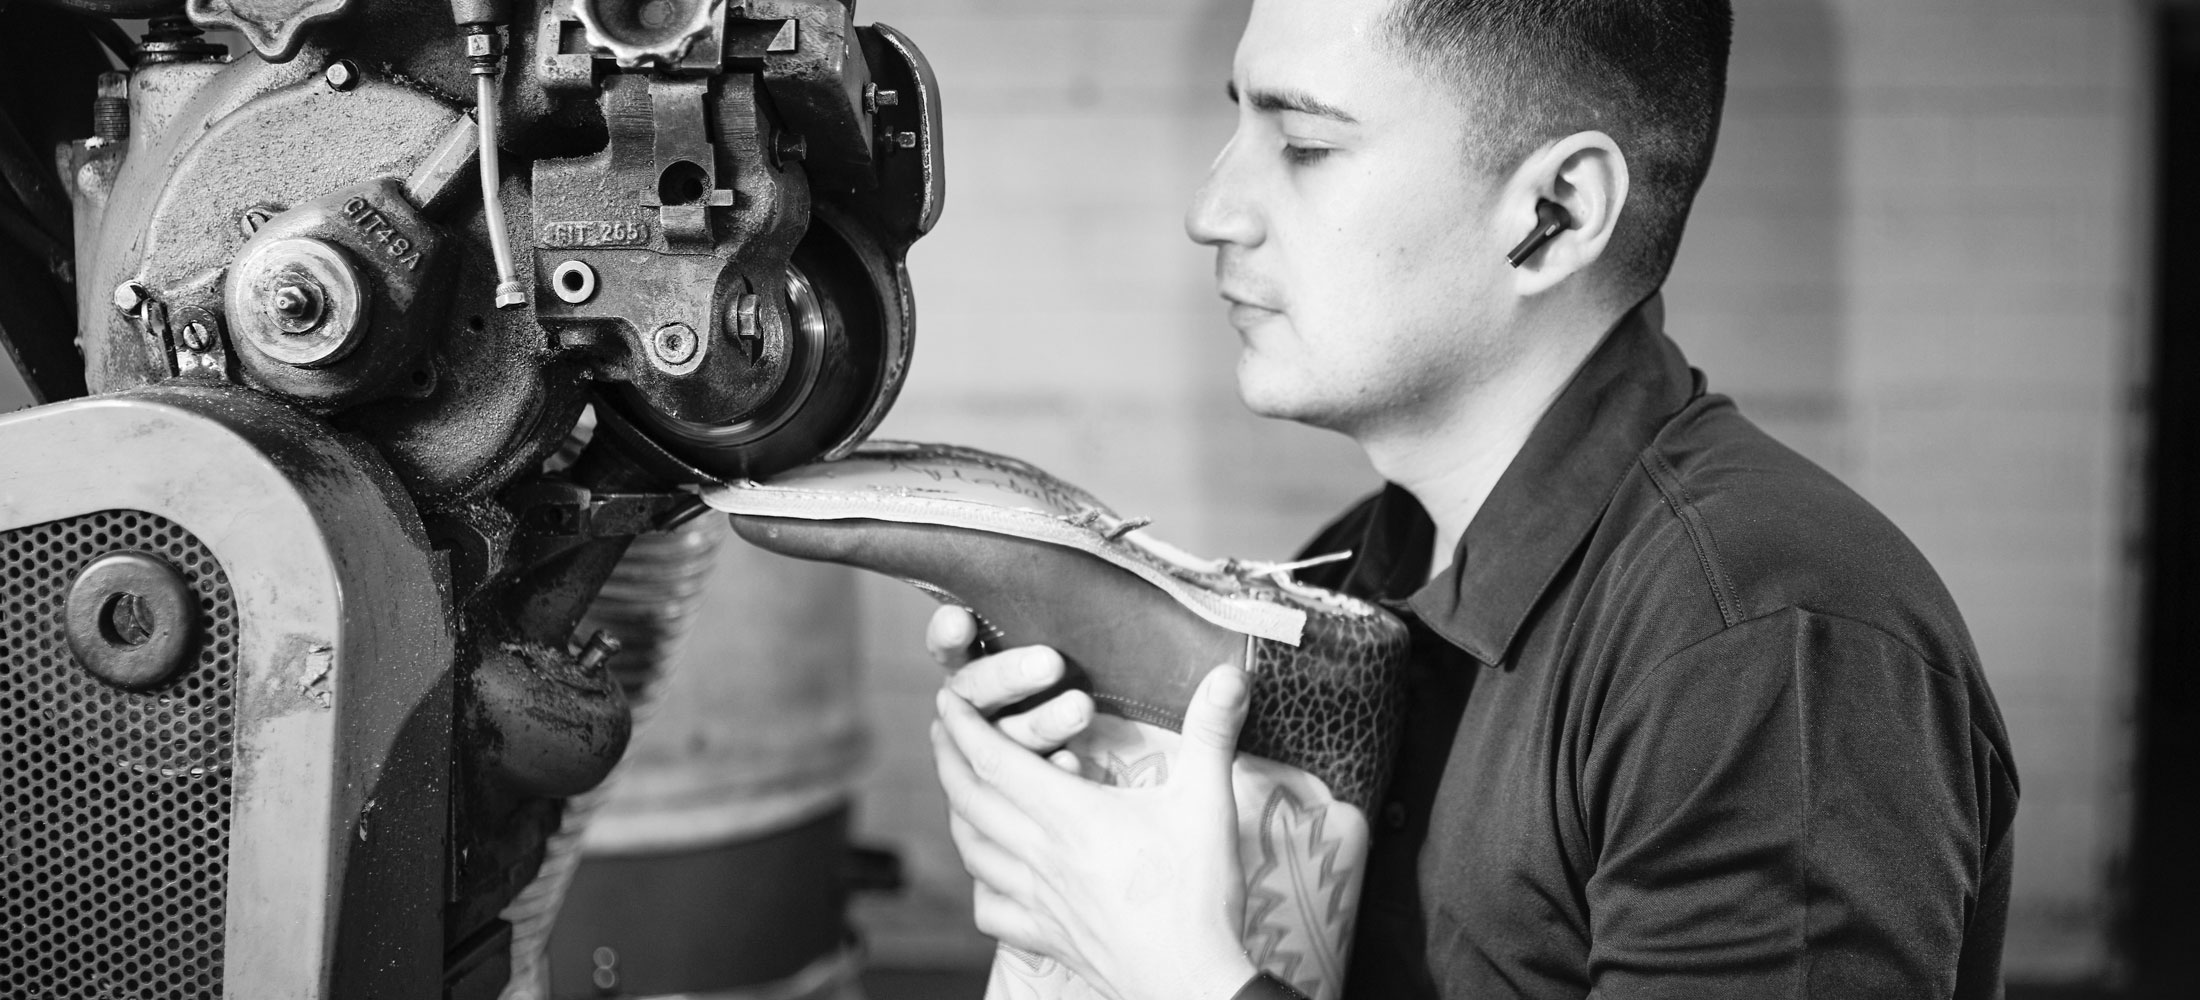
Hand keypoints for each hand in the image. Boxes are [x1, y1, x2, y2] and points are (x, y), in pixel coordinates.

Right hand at [927, 606, 1092, 765]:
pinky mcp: (1016, 780)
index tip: (959, 621)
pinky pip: (1029, 779)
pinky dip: (1053, 767)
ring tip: (1080, 709)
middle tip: (1050, 663)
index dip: (949, 635)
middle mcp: (971, 703)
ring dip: (1040, 721)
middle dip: (1008, 676)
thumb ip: (1049, 610)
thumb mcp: (1055, 634)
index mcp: (970, 662)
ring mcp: (991, 744)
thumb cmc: (1074, 664)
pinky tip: (1075, 761)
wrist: (1075, 767)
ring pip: (1005, 735)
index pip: (948, 645)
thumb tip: (1080, 548)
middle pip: (975, 689)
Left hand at [932, 662, 1259, 999]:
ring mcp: (1039, 900)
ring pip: (973, 852)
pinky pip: (991, 910)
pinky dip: (981, 885)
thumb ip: (1211, 732)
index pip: (996, 760)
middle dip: (949, 759)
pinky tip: (990, 876)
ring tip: (958, 791)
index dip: (964, 726)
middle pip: (971, 800)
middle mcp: (1041, 856)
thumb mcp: (1208, 803)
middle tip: (942, 731)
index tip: (946, 699)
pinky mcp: (1047, 936)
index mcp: (1070, 816)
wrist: (1192, 981)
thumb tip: (1230, 674)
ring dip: (957, 814)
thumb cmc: (1198, 895)